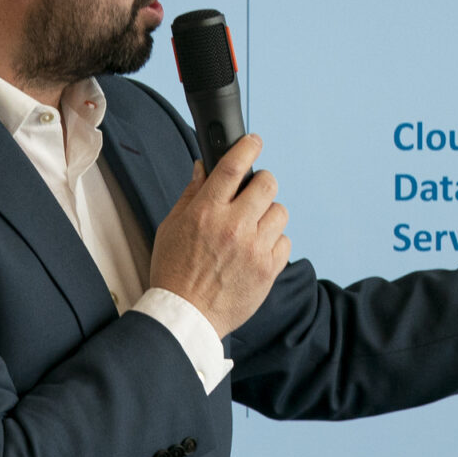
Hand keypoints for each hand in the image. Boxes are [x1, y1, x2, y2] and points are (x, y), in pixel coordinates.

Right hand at [148, 134, 290, 338]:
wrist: (186, 315)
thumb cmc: (174, 271)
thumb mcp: (171, 226)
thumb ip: (192, 194)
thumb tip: (204, 167)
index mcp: (206, 212)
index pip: (233, 166)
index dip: (247, 146)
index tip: (254, 141)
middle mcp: (233, 226)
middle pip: (267, 183)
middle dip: (262, 182)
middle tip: (253, 192)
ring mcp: (254, 249)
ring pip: (280, 211)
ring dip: (268, 214)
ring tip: (252, 228)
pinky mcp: (268, 270)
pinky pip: (285, 241)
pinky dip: (274, 242)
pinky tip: (257, 250)